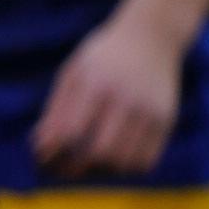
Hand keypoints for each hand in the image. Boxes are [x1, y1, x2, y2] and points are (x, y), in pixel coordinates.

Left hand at [35, 11, 184, 177]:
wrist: (151, 37)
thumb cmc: (102, 57)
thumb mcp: (72, 73)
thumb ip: (56, 110)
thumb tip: (41, 148)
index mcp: (95, 83)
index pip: (72, 131)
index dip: (54, 151)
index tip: (43, 158)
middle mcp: (126, 99)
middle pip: (101, 152)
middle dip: (78, 167)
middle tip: (65, 168)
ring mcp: (151, 111)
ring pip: (125, 162)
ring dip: (102, 171)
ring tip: (88, 164)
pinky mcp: (167, 120)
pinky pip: (146, 160)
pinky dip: (125, 168)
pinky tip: (112, 160)